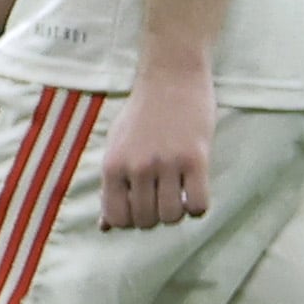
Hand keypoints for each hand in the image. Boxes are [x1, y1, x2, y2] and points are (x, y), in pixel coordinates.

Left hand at [95, 62, 214, 230]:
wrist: (171, 76)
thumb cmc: (142, 114)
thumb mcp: (116, 146)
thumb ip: (112, 185)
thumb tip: (105, 227)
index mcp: (113, 165)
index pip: (116, 218)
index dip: (130, 221)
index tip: (140, 208)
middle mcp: (137, 167)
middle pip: (146, 220)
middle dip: (155, 217)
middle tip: (163, 198)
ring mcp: (167, 164)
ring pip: (172, 216)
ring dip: (177, 213)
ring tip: (179, 194)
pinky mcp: (196, 158)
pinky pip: (198, 204)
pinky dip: (198, 207)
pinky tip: (195, 192)